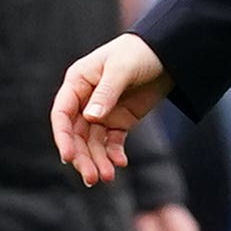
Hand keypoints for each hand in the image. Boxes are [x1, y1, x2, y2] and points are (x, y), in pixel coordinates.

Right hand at [52, 34, 169, 186]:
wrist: (169, 54)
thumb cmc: (139, 53)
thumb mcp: (121, 69)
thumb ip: (106, 93)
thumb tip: (91, 117)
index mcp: (77, 82)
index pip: (62, 114)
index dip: (63, 137)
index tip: (67, 158)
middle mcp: (85, 100)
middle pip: (76, 134)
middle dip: (82, 157)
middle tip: (92, 178)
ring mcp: (102, 112)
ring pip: (93, 142)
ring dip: (98, 160)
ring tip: (107, 178)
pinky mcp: (120, 121)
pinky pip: (112, 141)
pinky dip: (114, 153)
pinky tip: (120, 163)